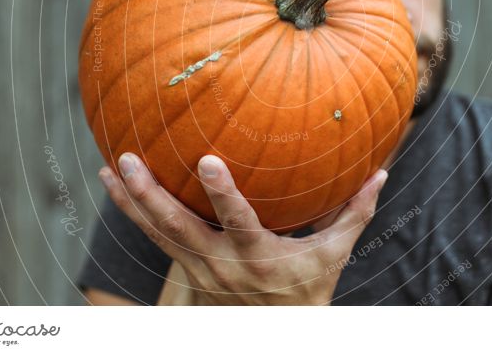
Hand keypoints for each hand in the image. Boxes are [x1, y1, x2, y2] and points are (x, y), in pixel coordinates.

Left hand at [98, 152, 387, 304]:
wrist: (273, 332)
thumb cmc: (306, 290)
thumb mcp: (333, 256)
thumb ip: (353, 213)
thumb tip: (381, 173)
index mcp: (258, 258)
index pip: (238, 222)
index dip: (222, 194)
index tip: (207, 162)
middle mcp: (220, 264)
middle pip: (179, 229)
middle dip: (152, 196)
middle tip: (130, 160)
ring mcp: (198, 269)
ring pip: (157, 234)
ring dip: (131, 203)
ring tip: (110, 169)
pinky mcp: (187, 269)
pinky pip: (155, 239)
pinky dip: (134, 214)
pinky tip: (115, 188)